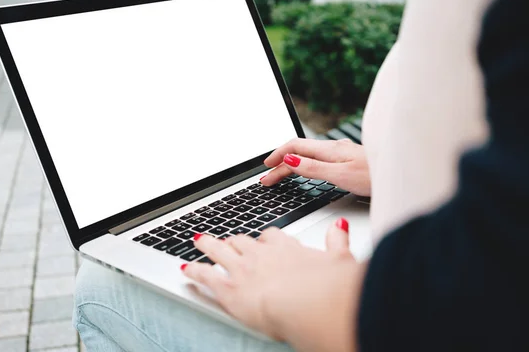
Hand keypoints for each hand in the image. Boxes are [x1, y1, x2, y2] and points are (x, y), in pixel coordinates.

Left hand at [182, 220, 362, 351]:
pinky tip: (188, 268)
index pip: (272, 236)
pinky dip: (196, 270)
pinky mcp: (229, 288)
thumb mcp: (341, 259)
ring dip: (208, 245)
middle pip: (243, 241)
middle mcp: (261, 254)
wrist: (306, 303)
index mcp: (287, 248)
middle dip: (234, 241)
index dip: (265, 239)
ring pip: (220, 251)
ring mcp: (243, 269)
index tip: (263, 241)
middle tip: (228, 241)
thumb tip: (339, 225)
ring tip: (199, 241)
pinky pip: (206, 275)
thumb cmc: (326, 287)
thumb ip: (337, 241)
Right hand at [261, 138, 370, 196]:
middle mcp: (333, 148)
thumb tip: (289, 159)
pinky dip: (304, 165)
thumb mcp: (340, 175)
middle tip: (267, 178)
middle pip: (298, 151)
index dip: (277, 156)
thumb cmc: (375, 176)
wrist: (402, 173)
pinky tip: (305, 170)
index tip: (265, 169)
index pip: (294, 148)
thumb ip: (313, 168)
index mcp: (329, 150)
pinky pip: (317, 159)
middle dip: (280, 163)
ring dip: (290, 164)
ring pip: (307, 155)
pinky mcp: (347, 161)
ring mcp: (340, 153)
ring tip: (279, 174)